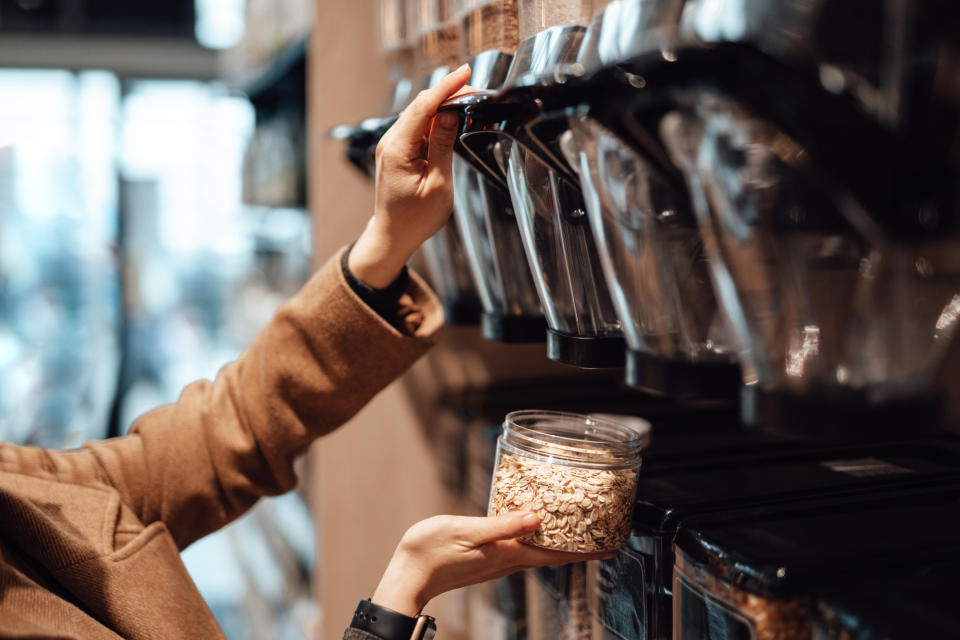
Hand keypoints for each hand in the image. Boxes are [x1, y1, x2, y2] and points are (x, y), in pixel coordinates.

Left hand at [348, 64, 472, 287]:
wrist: (393, 236)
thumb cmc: (415, 218)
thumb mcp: (437, 184)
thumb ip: (442, 145)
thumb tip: (450, 114)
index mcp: (398, 149)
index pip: (424, 106)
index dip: (447, 87)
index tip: (466, 73)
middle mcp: (390, 142)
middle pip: (421, 105)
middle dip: (448, 92)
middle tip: (475, 88)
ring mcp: (392, 145)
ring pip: (419, 114)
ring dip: (443, 104)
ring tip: (468, 100)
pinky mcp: (397, 151)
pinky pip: (417, 127)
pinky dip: (435, 118)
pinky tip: (451, 118)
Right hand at [371, 512, 613, 615]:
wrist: (407, 576)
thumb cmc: (431, 552)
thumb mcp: (466, 530)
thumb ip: (501, 524)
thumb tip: (536, 518)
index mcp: (508, 554)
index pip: (556, 554)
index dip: (585, 550)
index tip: (611, 546)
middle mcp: (508, 561)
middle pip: (553, 554)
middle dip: (579, 544)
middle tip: (602, 531)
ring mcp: (497, 562)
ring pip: (538, 552)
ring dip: (560, 542)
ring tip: (577, 527)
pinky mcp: (486, 559)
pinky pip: (522, 550)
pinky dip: (538, 539)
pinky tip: (535, 528)